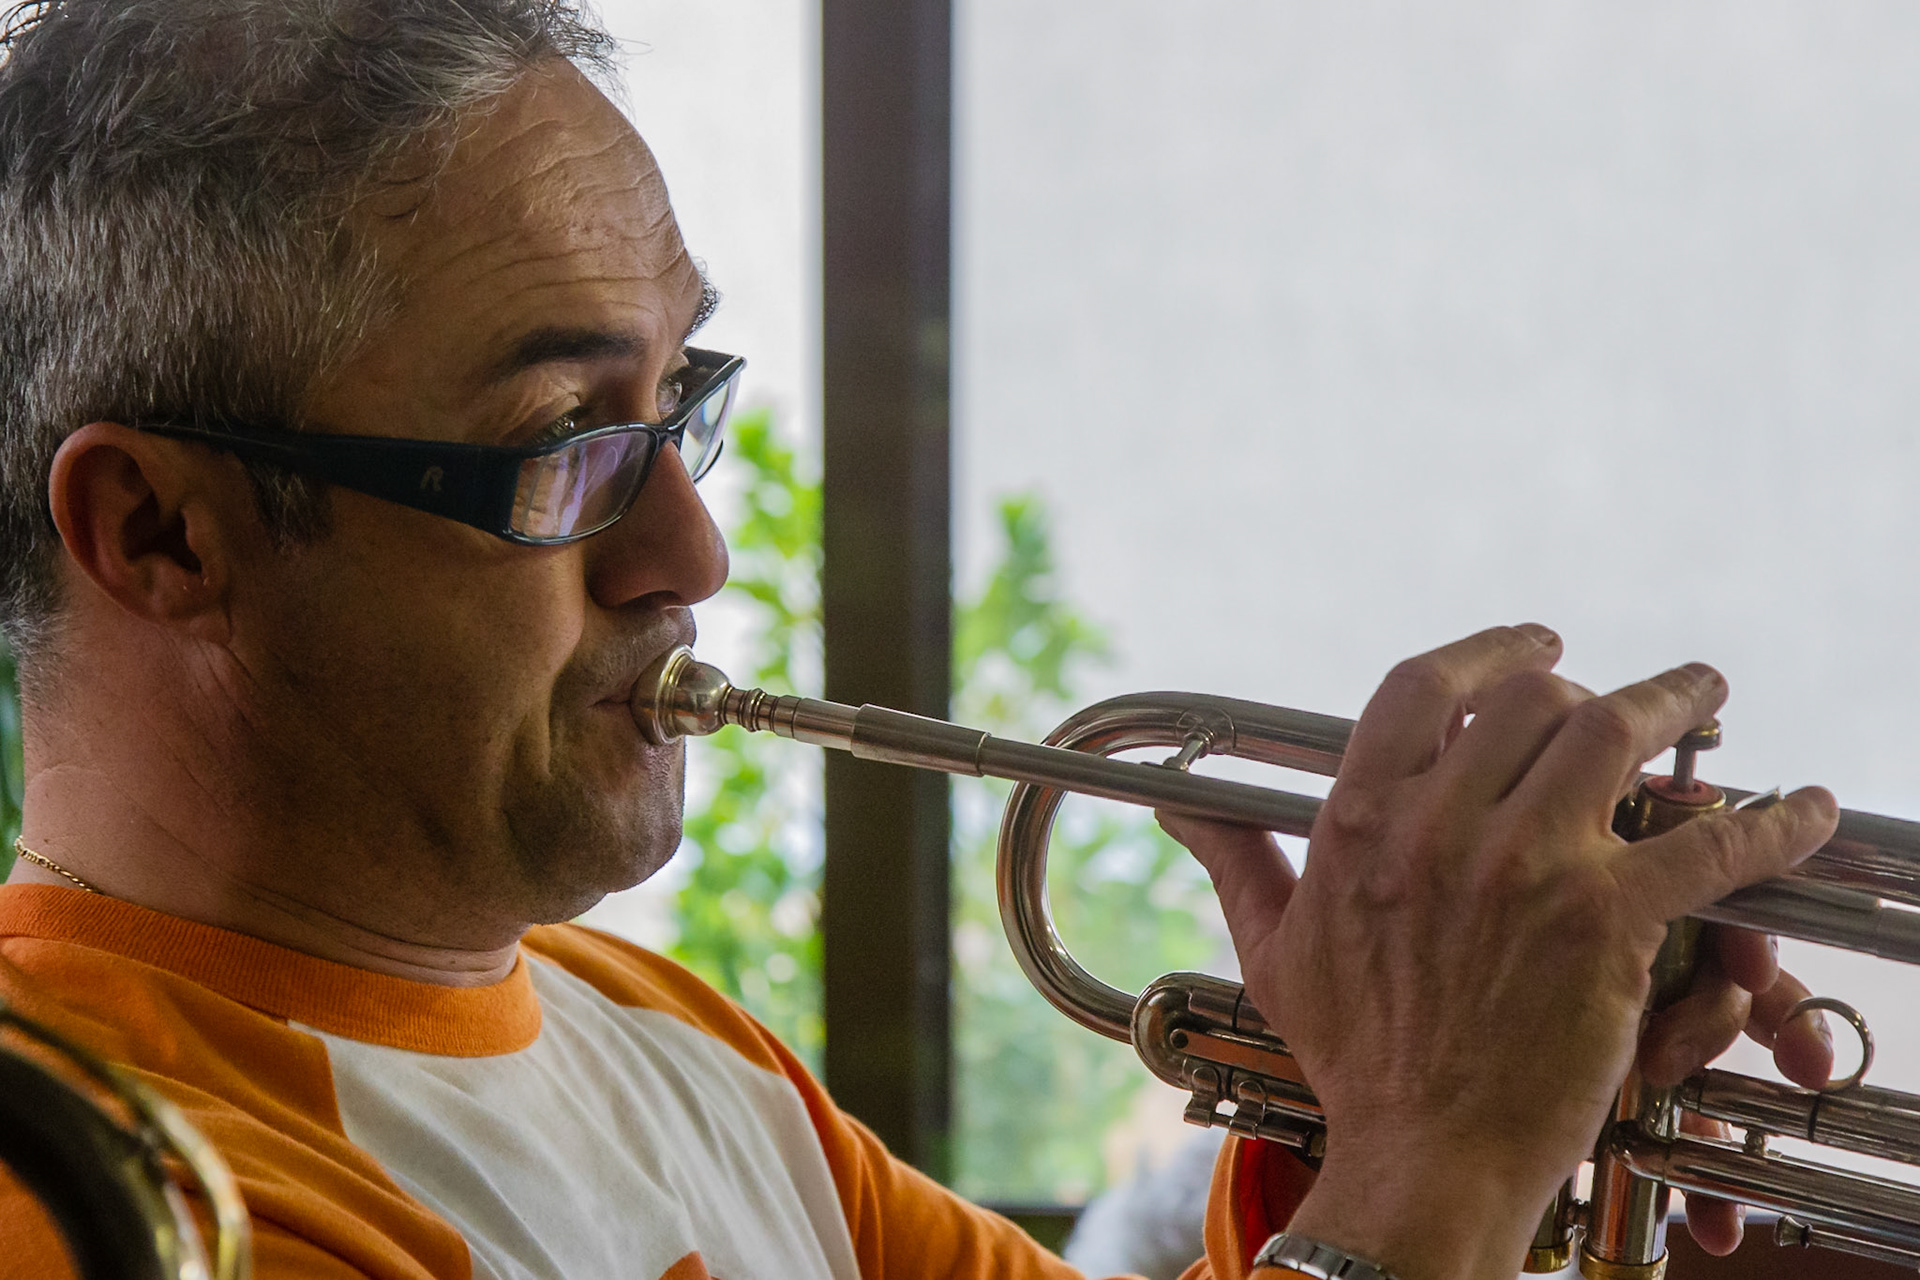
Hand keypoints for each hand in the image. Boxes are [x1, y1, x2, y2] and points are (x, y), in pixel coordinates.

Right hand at [1163, 625, 1837, 1279]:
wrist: (1424, 1150)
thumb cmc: (1352, 1055)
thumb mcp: (1274, 949)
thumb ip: (1236, 859)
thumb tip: (1178, 805)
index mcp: (1360, 821)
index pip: (1420, 685)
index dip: (1485, 649)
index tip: (1531, 645)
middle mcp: (1440, 826)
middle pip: (1528, 699)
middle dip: (1583, 685)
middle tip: (1617, 697)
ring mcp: (1525, 868)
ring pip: (1612, 736)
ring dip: (1673, 704)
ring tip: (1704, 697)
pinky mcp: (1604, 922)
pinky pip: (1703, 847)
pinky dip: (1766, 821)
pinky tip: (1802, 805)